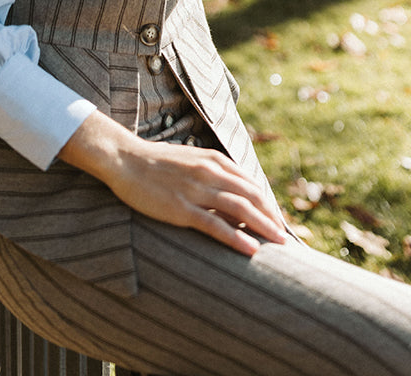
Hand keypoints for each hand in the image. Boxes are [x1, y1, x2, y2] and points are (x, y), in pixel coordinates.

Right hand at [58, 111, 287, 255]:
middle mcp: (210, 172)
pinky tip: (249, 250)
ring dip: (263, 227)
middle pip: (251, 196)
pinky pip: (215, 224)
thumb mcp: (190, 160)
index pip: (250, 183)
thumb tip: (230, 194)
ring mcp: (196, 190)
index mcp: (213, 160)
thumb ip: (211, 173)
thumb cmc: (156, 163)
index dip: (268, 203)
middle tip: (286, 238)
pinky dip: (235, 238)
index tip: (278, 221)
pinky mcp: (181, 208)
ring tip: (278, 244)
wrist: (125, 159)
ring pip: (239, 209)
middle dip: (272, 217)